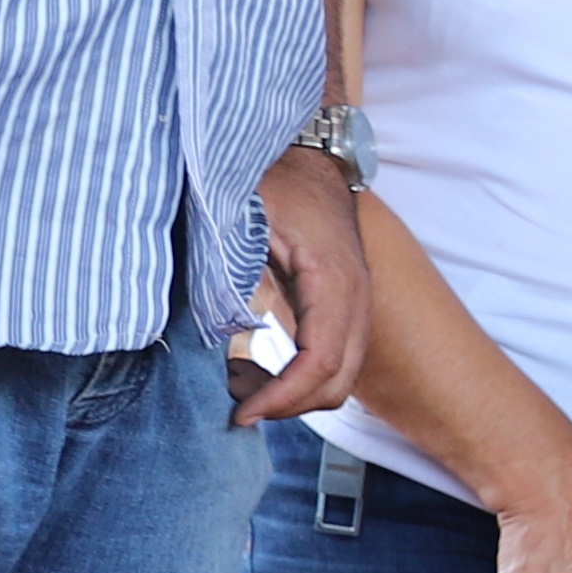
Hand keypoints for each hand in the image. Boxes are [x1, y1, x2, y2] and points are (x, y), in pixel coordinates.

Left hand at [233, 145, 370, 420]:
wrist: (312, 159)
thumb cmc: (276, 181)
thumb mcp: (243, 213)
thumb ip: (229, 264)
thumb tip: (216, 326)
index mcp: (333, 280)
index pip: (320, 361)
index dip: (281, 397)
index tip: (239, 412)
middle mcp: (355, 299)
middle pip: (337, 383)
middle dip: (287, 407)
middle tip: (235, 408)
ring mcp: (355, 307)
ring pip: (339, 380)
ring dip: (292, 396)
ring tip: (236, 385)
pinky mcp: (342, 311)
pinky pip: (331, 363)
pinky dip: (296, 380)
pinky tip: (251, 367)